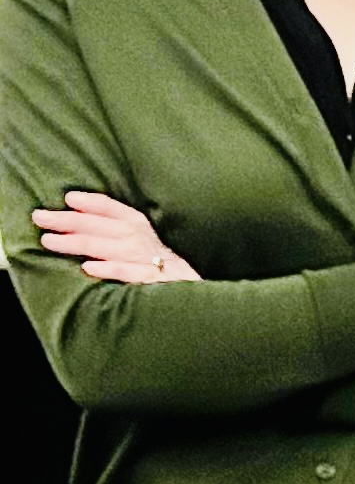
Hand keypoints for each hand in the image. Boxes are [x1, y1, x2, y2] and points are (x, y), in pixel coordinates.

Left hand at [34, 191, 200, 281]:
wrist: (185, 285)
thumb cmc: (152, 259)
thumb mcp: (136, 234)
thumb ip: (110, 223)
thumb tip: (72, 209)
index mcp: (136, 223)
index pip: (110, 207)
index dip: (89, 201)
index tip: (67, 198)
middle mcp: (138, 237)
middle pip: (98, 225)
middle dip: (67, 220)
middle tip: (40, 217)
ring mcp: (143, 259)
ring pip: (105, 247)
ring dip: (77, 242)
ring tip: (50, 241)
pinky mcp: (149, 280)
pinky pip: (126, 273)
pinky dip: (109, 269)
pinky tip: (88, 268)